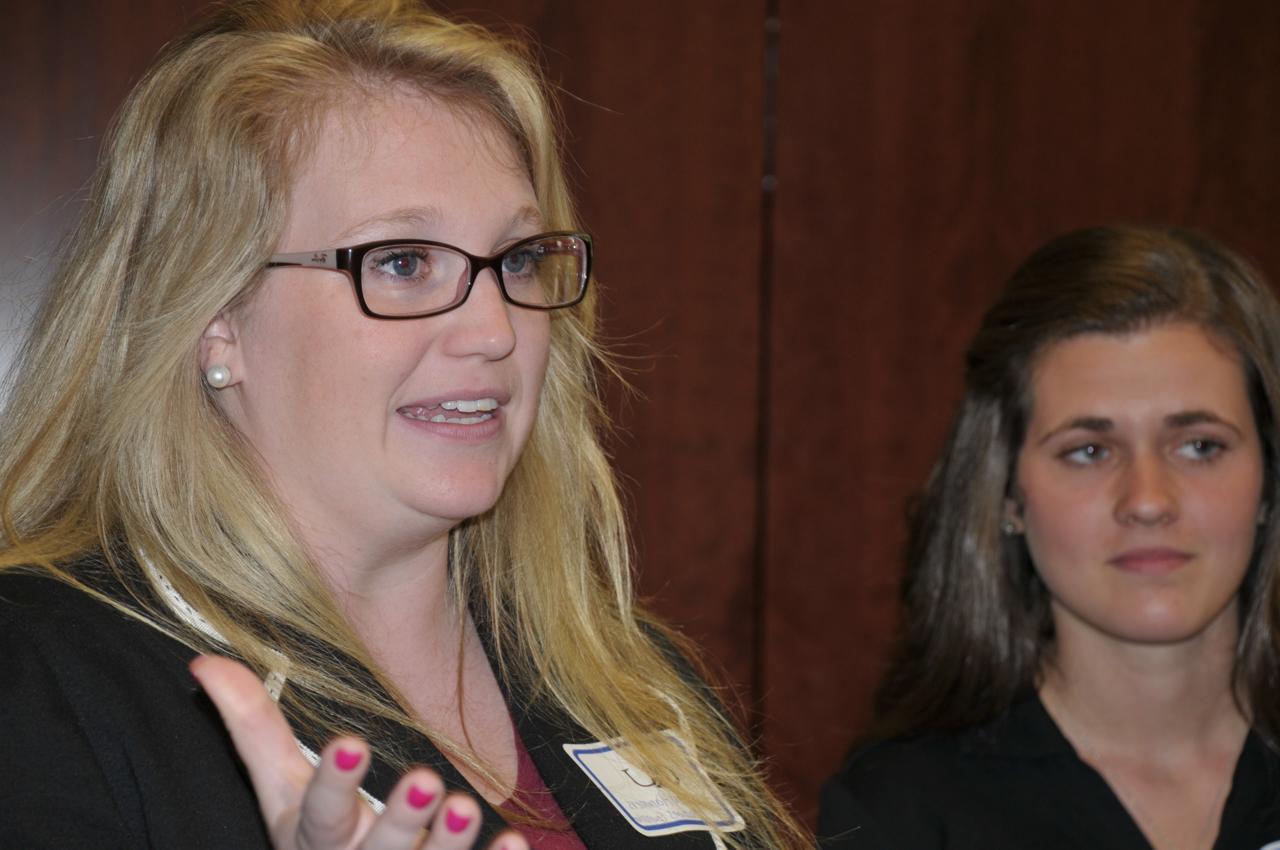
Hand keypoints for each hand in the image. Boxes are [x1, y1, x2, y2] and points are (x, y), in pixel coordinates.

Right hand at [191, 655, 527, 849]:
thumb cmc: (318, 838)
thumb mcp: (281, 791)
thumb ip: (253, 729)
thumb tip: (203, 663)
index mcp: (315, 839)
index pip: (319, 812)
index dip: (334, 780)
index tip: (350, 741)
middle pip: (379, 849)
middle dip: (401, 819)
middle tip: (428, 780)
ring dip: (450, 844)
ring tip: (466, 805)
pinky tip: (516, 841)